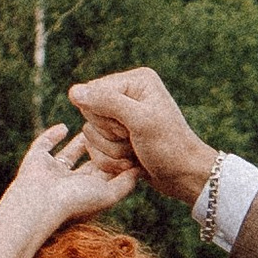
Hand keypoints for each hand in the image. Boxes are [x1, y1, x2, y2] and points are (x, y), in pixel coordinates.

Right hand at [8, 123, 134, 232]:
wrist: (39, 203)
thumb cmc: (75, 201)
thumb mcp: (108, 194)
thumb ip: (125, 183)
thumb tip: (140, 168)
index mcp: (89, 192)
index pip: (108, 172)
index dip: (118, 158)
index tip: (130, 140)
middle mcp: (71, 183)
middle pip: (90, 163)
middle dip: (102, 149)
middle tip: (115, 127)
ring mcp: (53, 172)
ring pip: (69, 155)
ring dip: (80, 142)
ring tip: (91, 124)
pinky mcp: (36, 160)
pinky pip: (44, 144)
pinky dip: (52, 135)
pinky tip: (63, 127)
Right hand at [68, 69, 217, 204]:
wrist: (183, 176)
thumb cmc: (168, 147)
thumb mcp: (139, 121)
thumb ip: (106, 102)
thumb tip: (74, 91)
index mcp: (135, 81)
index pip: (92, 92)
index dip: (104, 116)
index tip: (130, 128)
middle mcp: (127, 94)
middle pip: (89, 113)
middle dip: (109, 134)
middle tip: (133, 140)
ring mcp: (121, 116)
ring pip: (90, 133)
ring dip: (111, 150)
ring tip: (135, 152)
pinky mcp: (117, 136)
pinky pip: (95, 147)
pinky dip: (110, 160)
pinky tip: (131, 162)